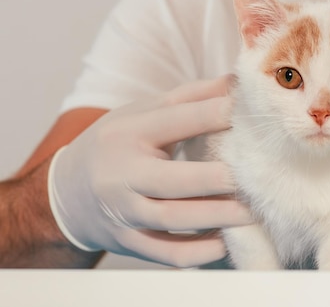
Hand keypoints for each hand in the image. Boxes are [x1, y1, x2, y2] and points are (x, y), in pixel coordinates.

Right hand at [48, 76, 251, 266]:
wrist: (68, 192)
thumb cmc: (117, 143)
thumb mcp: (143, 112)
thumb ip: (192, 97)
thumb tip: (238, 81)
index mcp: (128, 132)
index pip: (175, 120)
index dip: (215, 115)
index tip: (251, 115)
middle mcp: (123, 173)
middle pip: (172, 180)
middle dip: (216, 180)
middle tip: (254, 177)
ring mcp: (123, 212)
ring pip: (172, 220)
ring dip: (217, 218)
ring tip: (252, 212)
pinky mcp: (128, 242)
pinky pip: (167, 254)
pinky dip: (199, 253)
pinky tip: (226, 242)